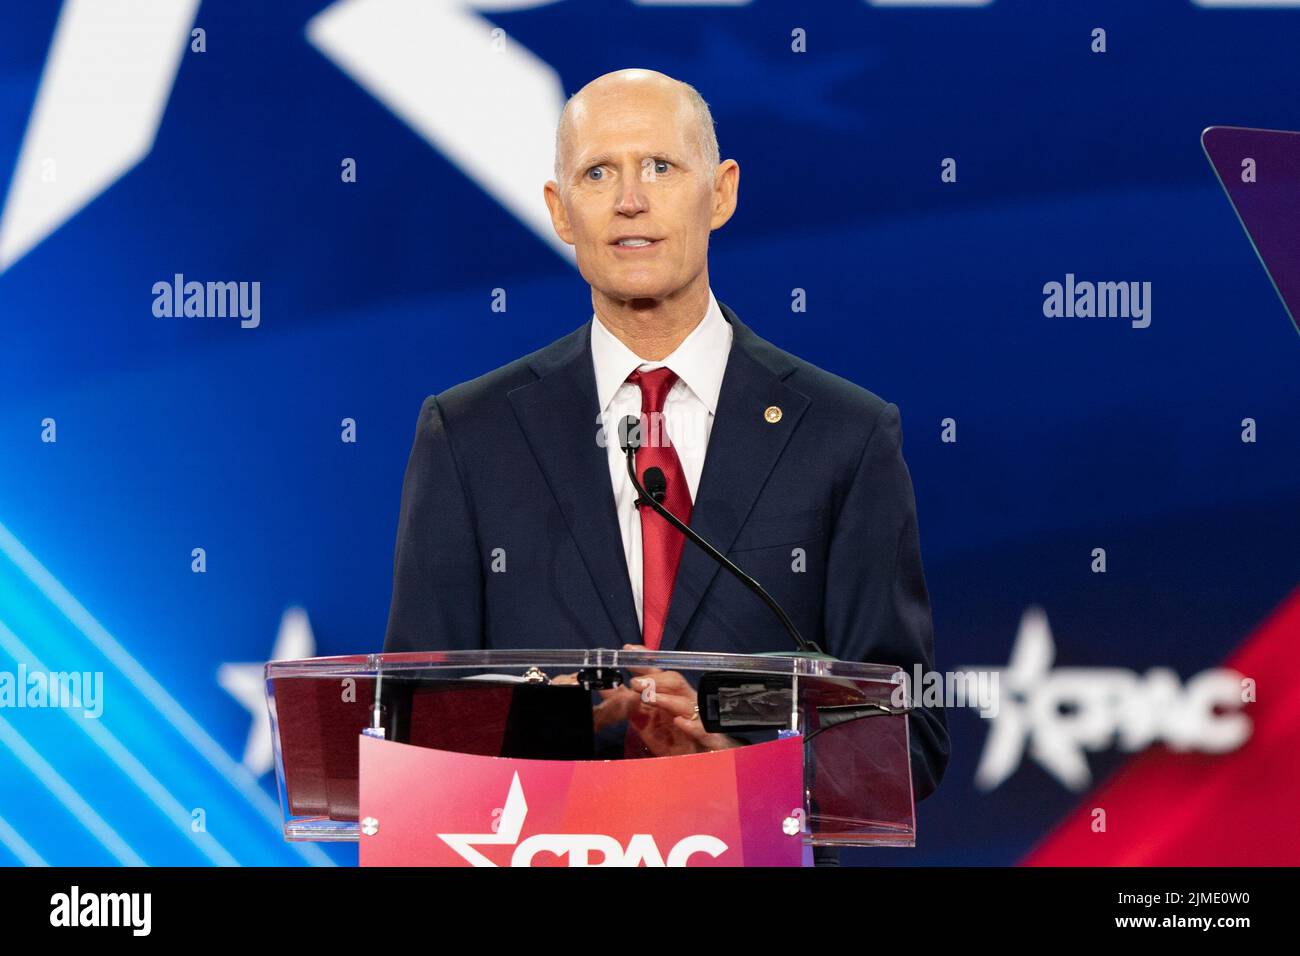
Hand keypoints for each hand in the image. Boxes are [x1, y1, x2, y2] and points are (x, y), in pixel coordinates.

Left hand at [612, 644, 744, 755]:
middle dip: (655, 679)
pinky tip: (680, 722)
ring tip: (647, 698)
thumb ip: (623, 702)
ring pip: (686, 703)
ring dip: (667, 699)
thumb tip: (603, 686)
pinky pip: (703, 730)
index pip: (657, 670)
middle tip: (634, 683)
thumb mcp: (640, 718)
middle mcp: (683, 701)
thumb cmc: (667, 736)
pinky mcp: (704, 740)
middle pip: (674, 681)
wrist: (691, 763)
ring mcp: (696, 719)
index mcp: (668, 694)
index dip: (644, 658)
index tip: (628, 650)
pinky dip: (693, 726)